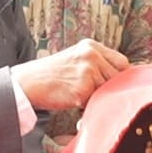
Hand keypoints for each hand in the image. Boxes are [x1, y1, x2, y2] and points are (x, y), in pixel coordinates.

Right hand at [13, 39, 129, 110]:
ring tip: (79, 95)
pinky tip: (74, 101)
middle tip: (93, 92)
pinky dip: (88, 105)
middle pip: (120, 76)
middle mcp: (92, 55)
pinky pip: (97, 102)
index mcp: (91, 46)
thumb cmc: (51, 75)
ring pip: (109, 90)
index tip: (112, 85)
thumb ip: (97, 64)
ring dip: (99, 97)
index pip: (122, 62)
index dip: (119, 76)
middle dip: (111, 87)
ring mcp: (89, 70)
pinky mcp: (84, 88)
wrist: (29, 83)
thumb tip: (121, 80)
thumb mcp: (76, 59)